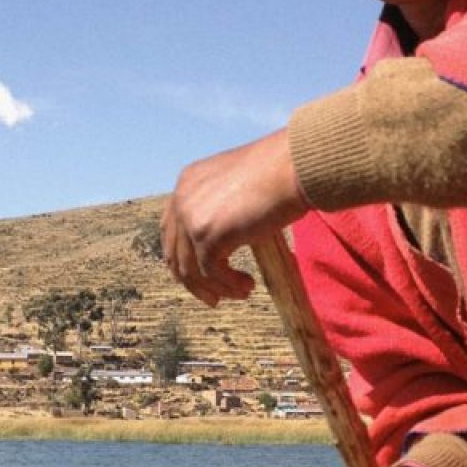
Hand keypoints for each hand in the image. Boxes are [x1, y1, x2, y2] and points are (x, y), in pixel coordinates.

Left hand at [163, 130, 308, 306]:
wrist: (293, 167)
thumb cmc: (279, 174)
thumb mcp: (237, 187)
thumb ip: (220, 208)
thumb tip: (221, 243)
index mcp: (187, 183)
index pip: (172, 231)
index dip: (184, 259)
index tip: (202, 279)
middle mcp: (182, 198)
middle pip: (176, 254)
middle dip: (195, 282)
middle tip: (215, 299)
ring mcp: (191, 218)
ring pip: (191, 270)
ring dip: (216, 287)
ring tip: (240, 293)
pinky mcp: (207, 236)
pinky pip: (211, 274)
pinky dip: (228, 285)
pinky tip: (248, 286)